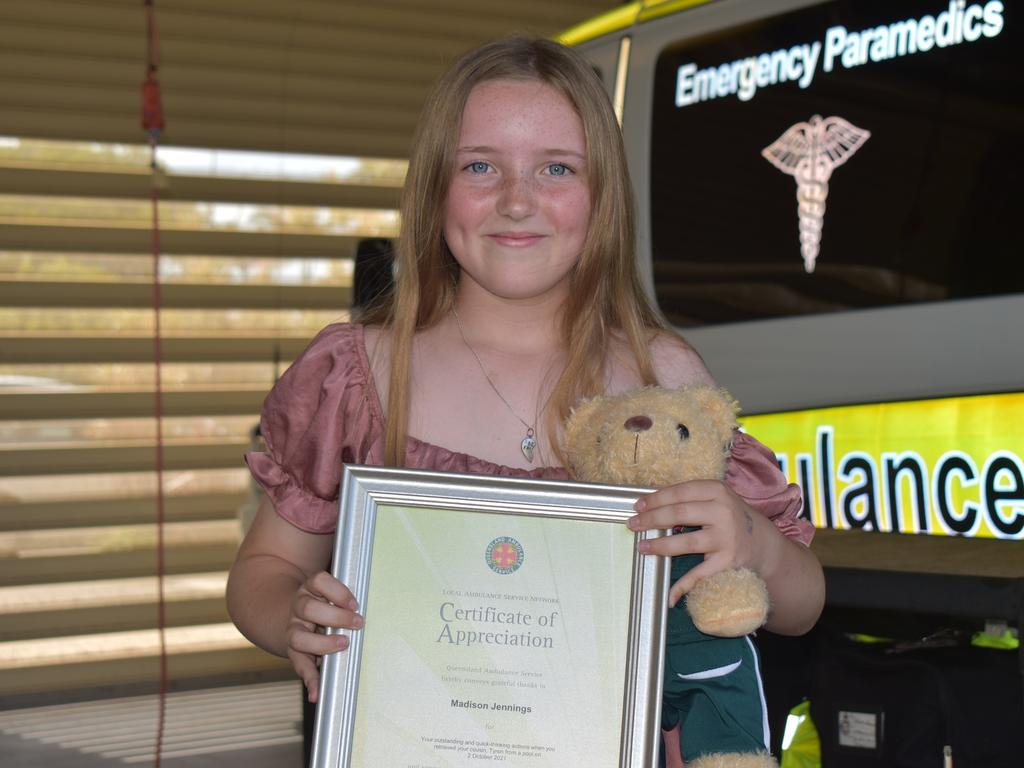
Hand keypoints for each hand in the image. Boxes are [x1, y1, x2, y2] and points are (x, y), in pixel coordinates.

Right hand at [287, 570, 363, 702]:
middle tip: (357, 624)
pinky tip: (318, 693)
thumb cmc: (327, 604)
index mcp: (311, 589)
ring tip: (343, 646)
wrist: (300, 616)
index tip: (355, 604)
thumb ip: (348, 597)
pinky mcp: (294, 652)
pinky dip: (310, 680)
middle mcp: (299, 607)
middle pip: (309, 608)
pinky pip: (300, 666)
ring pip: (298, 637)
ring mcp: (294, 629)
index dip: (337, 591)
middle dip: (335, 617)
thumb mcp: (333, 593)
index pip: (319, 581)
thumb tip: (381, 602)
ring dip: (322, 645)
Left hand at [627, 479, 762, 606]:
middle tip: (633, 525)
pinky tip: (669, 594)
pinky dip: (683, 586)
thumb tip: (651, 495)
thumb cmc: (732, 519)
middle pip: (679, 513)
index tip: (638, 506)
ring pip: (686, 542)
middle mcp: (723, 512)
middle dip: (651, 519)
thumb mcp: (717, 499)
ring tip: (642, 547)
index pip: (680, 492)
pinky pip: (700, 575)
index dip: (655, 499)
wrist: (764, 546)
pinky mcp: (728, 562)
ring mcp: (727, 538)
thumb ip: (690, 496)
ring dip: (659, 546)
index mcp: (717, 491)